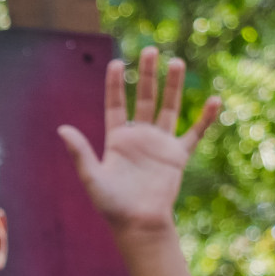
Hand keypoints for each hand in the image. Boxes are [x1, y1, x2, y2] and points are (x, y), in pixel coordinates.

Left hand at [58, 46, 220, 237]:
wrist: (138, 224)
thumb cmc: (112, 206)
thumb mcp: (92, 177)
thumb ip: (79, 152)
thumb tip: (61, 129)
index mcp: (117, 139)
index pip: (115, 104)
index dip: (115, 84)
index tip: (117, 63)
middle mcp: (139, 137)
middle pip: (144, 99)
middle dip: (147, 75)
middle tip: (151, 51)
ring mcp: (159, 144)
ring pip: (168, 107)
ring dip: (172, 86)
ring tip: (176, 62)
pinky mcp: (177, 156)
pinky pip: (194, 133)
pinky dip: (205, 118)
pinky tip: (213, 100)